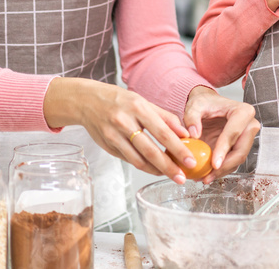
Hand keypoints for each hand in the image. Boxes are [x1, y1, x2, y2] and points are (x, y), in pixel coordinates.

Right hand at [43, 78, 195, 183]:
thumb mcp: (144, 102)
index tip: (190, 161)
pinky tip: (154, 168)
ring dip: (156, 170)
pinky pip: (128, 160)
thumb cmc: (120, 100)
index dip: (178, 149)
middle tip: (182, 177)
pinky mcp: (107, 147)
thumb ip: (165, 118)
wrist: (87, 101)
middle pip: (150, 151)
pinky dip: (143, 166)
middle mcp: (124, 122)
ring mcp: (113, 136)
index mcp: (138, 108)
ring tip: (170, 174)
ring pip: (138, 160)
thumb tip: (185, 134)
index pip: (162, 132)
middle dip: (168, 167)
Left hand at [182, 86, 260, 184]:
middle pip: (240, 150)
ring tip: (204, 178)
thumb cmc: (205, 102)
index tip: (213, 164)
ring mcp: (246, 138)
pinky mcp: (239, 147)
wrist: (208, 105)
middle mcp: (249, 125)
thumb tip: (193, 134)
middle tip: (208, 176)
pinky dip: (221, 170)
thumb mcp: (195, 105)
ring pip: (238, 159)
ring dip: (222, 171)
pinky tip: (207, 175)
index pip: (234, 133)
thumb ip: (192, 117)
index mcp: (243, 111)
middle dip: (224, 166)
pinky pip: (233, 162)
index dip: (224, 150)